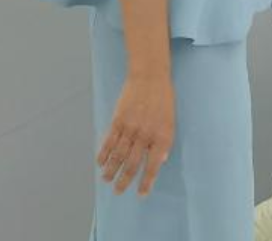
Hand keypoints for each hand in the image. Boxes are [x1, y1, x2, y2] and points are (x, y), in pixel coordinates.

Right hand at [98, 73, 174, 196]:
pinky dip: (103, 155)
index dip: (146, 181)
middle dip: (124, 181)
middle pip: (132, 164)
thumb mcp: (171, 121)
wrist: (150, 77)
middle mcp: (145, 135)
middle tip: (119, 191)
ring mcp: (130, 128)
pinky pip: (108, 142)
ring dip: (110, 170)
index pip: (153, 165)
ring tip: (106, 180)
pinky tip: (100, 163)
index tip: (141, 194)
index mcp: (162, 136)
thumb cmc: (163, 99)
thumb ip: (164, 142)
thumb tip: (160, 161)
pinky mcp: (117, 121)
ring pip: (117, 156)